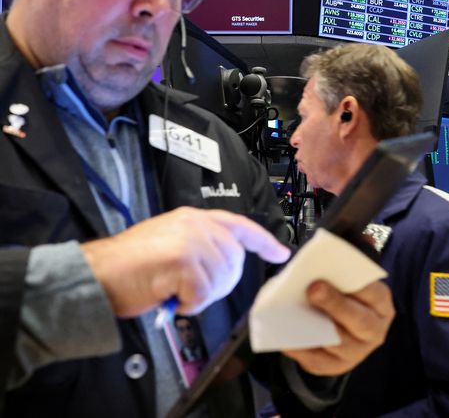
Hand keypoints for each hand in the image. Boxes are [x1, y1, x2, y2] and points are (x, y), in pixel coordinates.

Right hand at [81, 207, 290, 316]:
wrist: (94, 274)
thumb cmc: (127, 266)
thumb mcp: (169, 242)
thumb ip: (200, 244)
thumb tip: (226, 262)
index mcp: (193, 218)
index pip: (239, 225)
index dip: (263, 241)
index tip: (280, 252)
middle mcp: (195, 224)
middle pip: (234, 260)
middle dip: (221, 283)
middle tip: (193, 291)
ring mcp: (190, 240)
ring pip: (220, 280)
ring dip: (200, 296)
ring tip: (174, 291)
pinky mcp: (183, 261)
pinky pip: (204, 294)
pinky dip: (189, 304)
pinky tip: (170, 297)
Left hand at [281, 280, 394, 375]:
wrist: (342, 324)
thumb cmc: (342, 296)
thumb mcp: (348, 285)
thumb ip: (336, 280)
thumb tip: (313, 277)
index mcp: (380, 305)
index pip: (374, 294)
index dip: (357, 285)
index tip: (340, 271)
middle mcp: (375, 331)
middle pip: (359, 321)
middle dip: (335, 304)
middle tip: (313, 289)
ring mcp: (358, 352)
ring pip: (340, 344)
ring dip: (317, 329)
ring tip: (293, 317)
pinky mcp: (337, 366)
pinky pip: (319, 361)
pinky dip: (301, 350)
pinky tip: (286, 339)